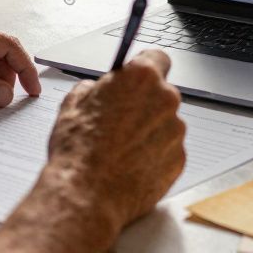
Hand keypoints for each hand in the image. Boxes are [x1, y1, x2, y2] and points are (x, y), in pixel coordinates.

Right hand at [47, 50, 186, 224]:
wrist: (86, 194)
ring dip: (149, 131)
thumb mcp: (73, 104)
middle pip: (162, 93)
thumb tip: (97, 89)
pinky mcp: (179, 159)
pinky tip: (131, 164)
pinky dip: (154, 155)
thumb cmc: (79, 150)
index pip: (157, 58)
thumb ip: (93, 88)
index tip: (139, 77)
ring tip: (121, 149)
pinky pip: (168, 150)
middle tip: (120, 121)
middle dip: (144, 104)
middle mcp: (166, 100)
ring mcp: (175, 131)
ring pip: (165, 124)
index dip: (145, 68)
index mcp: (141, 78)